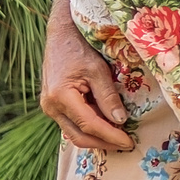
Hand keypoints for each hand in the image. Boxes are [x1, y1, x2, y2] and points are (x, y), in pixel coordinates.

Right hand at [42, 12, 131, 150]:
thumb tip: (120, 120)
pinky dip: (89, 128)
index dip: (110, 136)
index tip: (129, 141)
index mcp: (60, 97)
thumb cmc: (79, 47)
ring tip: (119, 138)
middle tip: (126, 144)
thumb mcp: (98, 70)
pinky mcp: (54, 106)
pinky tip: (107, 127)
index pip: (89, 125)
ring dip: (97, 138)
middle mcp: (51, 106)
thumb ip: (108, 96)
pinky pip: (72, 124)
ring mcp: (50, 108)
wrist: (61, 35)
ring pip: (74, 133)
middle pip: (79, 136)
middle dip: (104, 143)